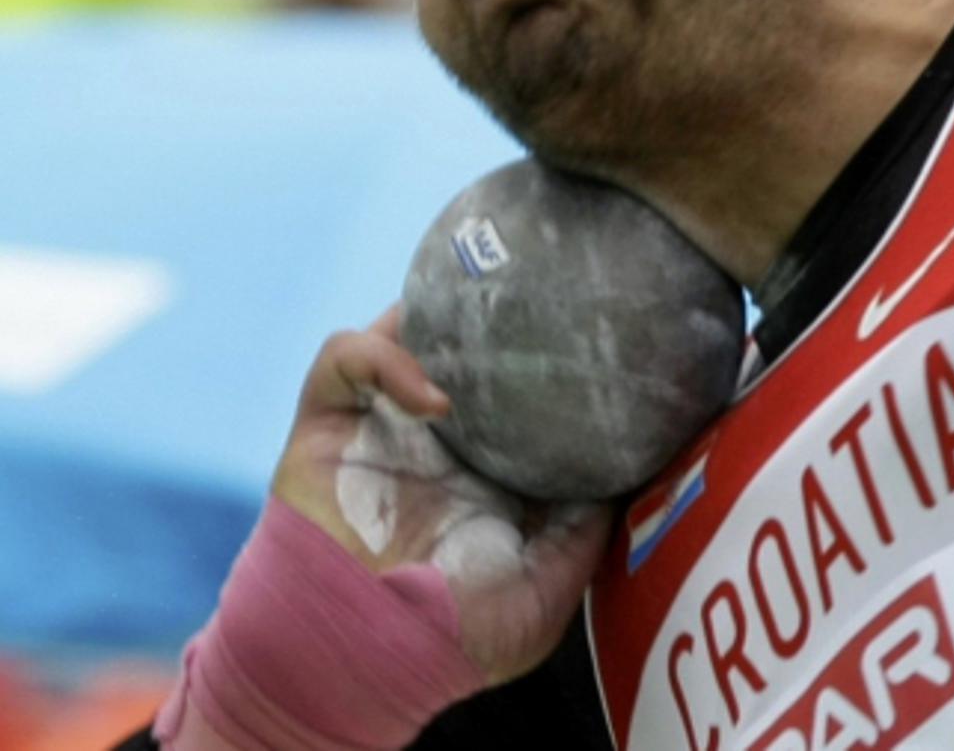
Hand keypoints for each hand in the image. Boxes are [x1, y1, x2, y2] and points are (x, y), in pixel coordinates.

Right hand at [272, 305, 612, 684]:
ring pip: (402, 330)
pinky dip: (385, 357)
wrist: (358, 662)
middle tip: (534, 292)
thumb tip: (626, 472)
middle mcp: (434, 437)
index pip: (514, 388)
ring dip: (434, 315)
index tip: (583, 330)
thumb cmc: (451, 641)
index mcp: (484, 467)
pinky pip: (344, 357)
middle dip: (488, 313)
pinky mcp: (327, 423)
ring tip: (478, 318)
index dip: (542, 356)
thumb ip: (582, 532)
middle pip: (458, 345)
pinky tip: (433, 398)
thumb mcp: (546, 592)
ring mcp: (380, 424)